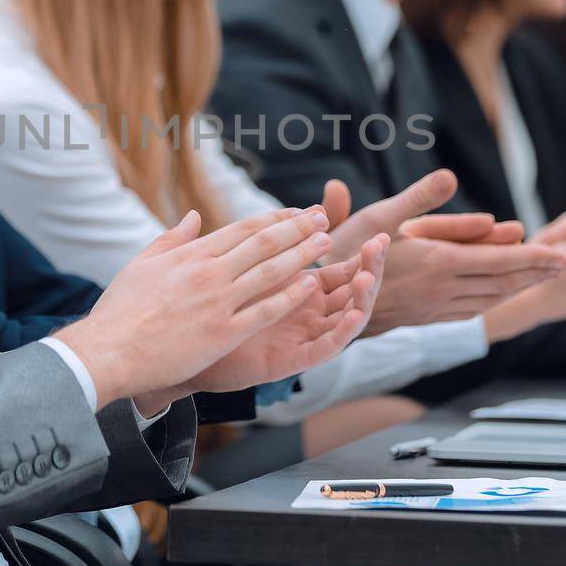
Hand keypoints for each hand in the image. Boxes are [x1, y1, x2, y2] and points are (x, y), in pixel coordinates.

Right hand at [55, 207, 335, 407]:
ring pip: (271, 271)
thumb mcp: (142, 263)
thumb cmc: (120, 310)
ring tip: (326, 243)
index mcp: (191, 254)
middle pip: (264, 243)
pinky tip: (311, 285)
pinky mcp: (223, 332)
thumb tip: (192, 217)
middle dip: (297, 228)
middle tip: (322, 218)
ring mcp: (218, 301)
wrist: (110, 349)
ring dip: (302, 254)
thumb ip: (171, 238)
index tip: (296, 213)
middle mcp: (209, 271)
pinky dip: (290, 295)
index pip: (242, 229)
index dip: (274, 219)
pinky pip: (265, 310)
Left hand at [175, 233, 387, 396]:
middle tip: (380, 247)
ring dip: (360, 298)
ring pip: (345, 318)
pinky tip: (352, 315)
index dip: (362, 255)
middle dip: (369, 269)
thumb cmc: (215, 302)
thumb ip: (276, 238)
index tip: (378, 236)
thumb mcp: (250, 262)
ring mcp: (303, 336)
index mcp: (303, 289)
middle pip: (351, 292)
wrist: (186, 342)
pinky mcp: (292, 359)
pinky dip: (341, 333)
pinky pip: (324, 347)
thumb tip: (304, 207)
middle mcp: (309, 313)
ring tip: (367, 276)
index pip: (343, 270)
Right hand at [319, 172, 565, 332]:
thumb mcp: (381, 216)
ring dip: (523, 286)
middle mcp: (444, 290)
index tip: (564, 253)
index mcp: (439, 263)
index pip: (499, 262)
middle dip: (540, 272)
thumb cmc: (350, 254)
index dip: (534, 258)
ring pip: (492, 298)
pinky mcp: (427, 317)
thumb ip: (420, 198)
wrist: (326, 304)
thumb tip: (450, 176)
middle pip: (504, 282)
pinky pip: (473, 310)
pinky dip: (498, 299)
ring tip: (547, 275)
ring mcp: (437, 308)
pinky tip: (503, 294)